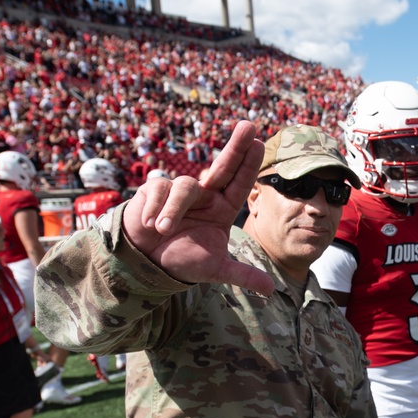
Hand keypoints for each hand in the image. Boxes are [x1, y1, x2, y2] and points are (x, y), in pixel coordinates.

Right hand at [122, 121, 274, 294]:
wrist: (146, 263)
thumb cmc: (182, 259)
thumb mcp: (215, 269)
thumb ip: (242, 276)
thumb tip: (271, 290)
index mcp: (222, 208)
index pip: (240, 183)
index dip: (249, 164)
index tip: (261, 143)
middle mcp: (204, 195)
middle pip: (222, 167)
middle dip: (235, 147)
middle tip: (249, 126)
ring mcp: (180, 190)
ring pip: (184, 187)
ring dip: (175, 208)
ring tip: (164, 229)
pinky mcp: (154, 190)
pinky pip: (158, 190)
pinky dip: (156, 208)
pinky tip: (152, 226)